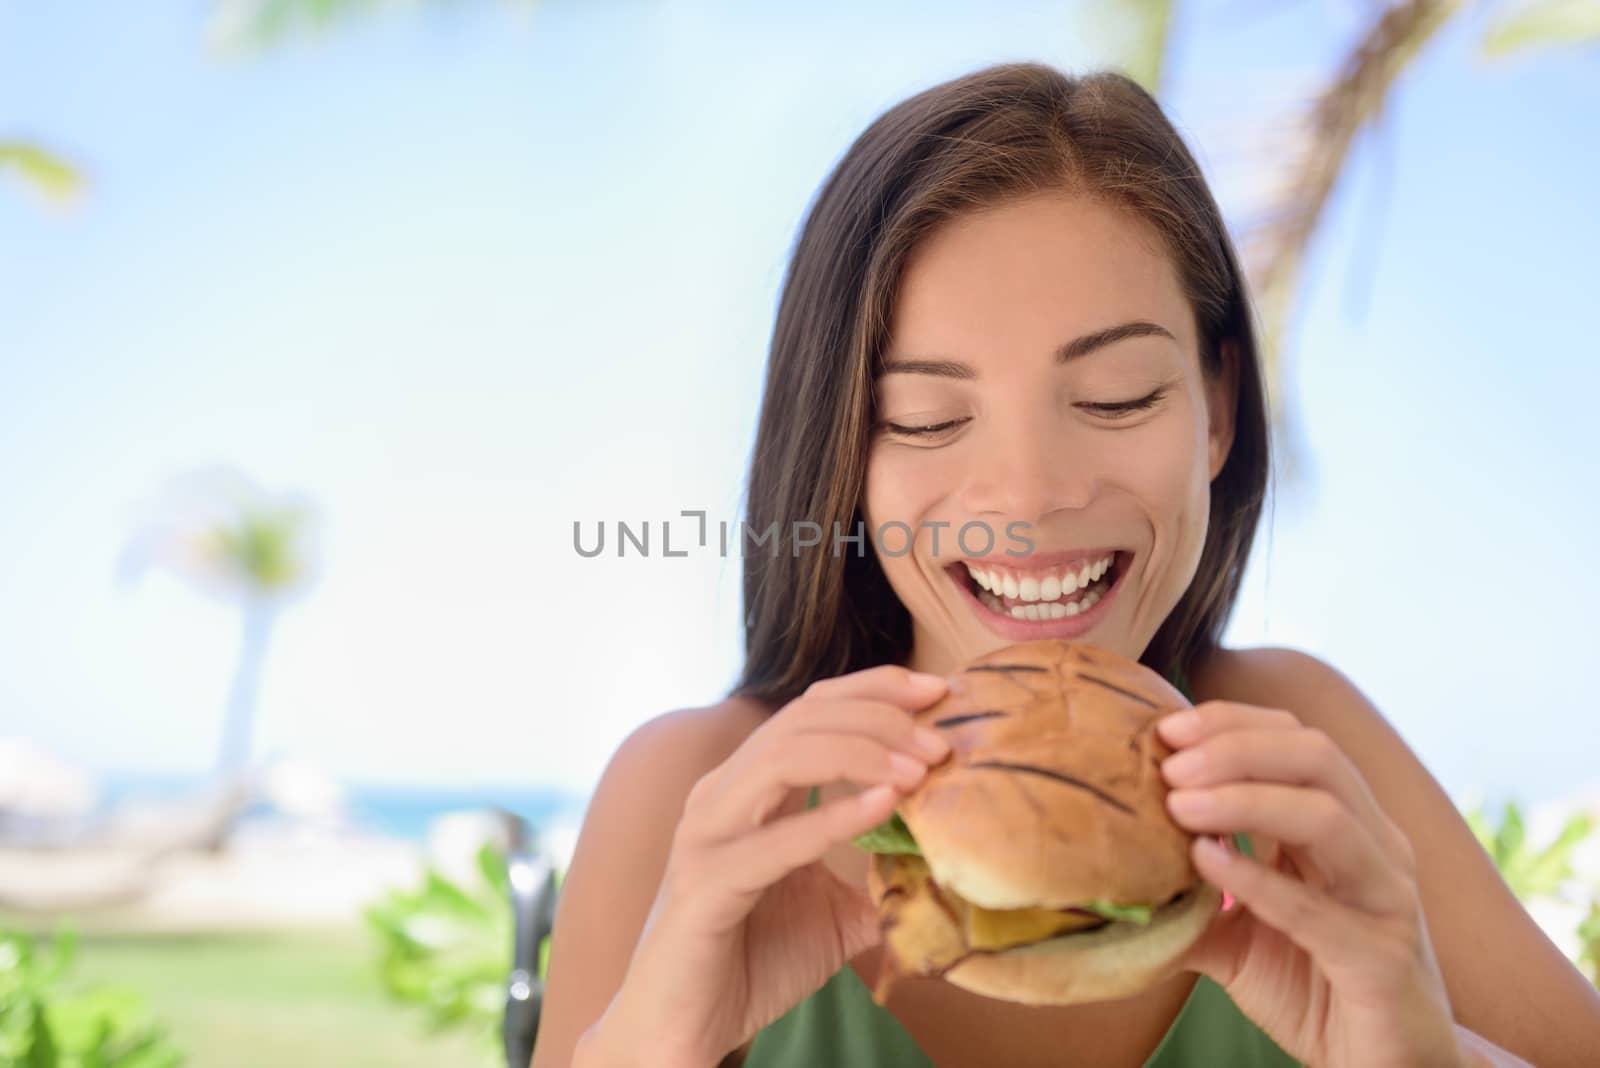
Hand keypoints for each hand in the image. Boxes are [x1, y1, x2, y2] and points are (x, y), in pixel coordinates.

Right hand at [602, 666, 951, 1066]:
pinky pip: (773, 840)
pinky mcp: (705, 884)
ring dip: (861, 754)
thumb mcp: (837, 910)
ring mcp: (708, 833)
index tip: (938, 692)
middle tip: (941, 742)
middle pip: (803, 716)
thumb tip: (950, 862)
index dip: (874, 688)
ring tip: (918, 773)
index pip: (813, 706)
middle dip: (879, 717)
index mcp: (750, 786)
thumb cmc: (755, 962)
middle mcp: (723, 794)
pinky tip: (882, 807)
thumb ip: (882, 878)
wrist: (685, 1030)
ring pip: (783, 755)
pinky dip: (832, 816)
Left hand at [1157, 702, 1464, 1067]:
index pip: (1294, 740)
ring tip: (1179, 805)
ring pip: (1327, 816)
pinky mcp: (1383, 960)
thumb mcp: (1236, 935)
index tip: (1167, 729)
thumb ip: (1187, 896)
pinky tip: (1208, 864)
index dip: (1232, 723)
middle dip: (1236, 748)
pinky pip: (1322, 910)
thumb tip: (1110, 868)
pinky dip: (1261, 880)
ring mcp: (1386, 899)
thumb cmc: (1312, 990)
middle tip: (1170, 765)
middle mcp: (1374, 847)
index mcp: (1344, 825)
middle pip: (1316, 757)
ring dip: (1245, 799)